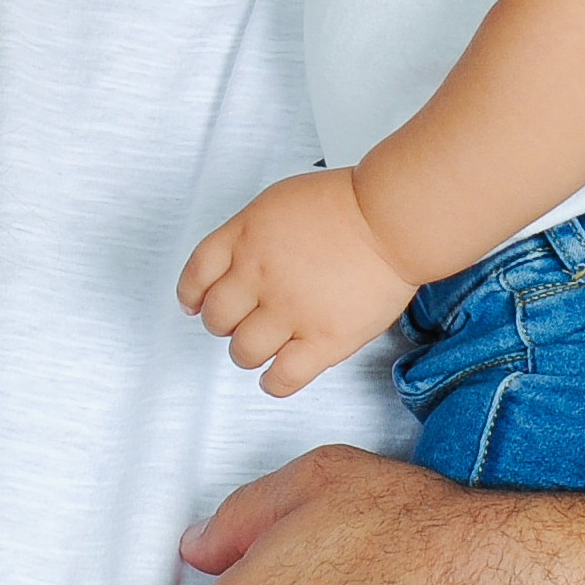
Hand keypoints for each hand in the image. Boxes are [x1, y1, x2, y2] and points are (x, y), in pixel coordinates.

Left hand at [176, 169, 417, 395]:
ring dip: (248, 352)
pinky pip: (282, 378)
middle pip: (216, 317)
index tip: (195, 304)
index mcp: (246, 238)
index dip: (192, 295)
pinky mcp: (323, 340)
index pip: (196, 275)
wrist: (392, 219)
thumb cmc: (349, 205)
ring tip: (264, 345)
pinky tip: (276, 375)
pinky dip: (273, 382)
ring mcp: (289, 310)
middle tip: (240, 321)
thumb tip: (231, 260)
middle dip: (224, 323)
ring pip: (243, 351)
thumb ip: (251, 233)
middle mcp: (259, 275)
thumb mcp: (279, 202)